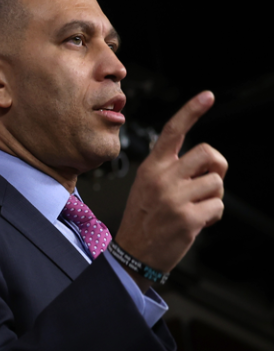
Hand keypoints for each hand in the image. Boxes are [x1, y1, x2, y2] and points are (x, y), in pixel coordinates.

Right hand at [114, 91, 226, 290]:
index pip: (172, 132)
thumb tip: (207, 163)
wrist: (133, 254)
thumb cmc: (145, 220)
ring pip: (217, 183)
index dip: (192, 111)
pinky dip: (213, 216)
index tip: (208, 96)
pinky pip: (218, 207)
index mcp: (151, 168)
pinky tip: (196, 223)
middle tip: (208, 181)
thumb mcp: (147, 187)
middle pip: (208, 155)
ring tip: (195, 208)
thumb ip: (171, 170)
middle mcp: (161, 179)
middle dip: (217, 167)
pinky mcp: (187, 218)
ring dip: (213, 197)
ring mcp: (174, 198)